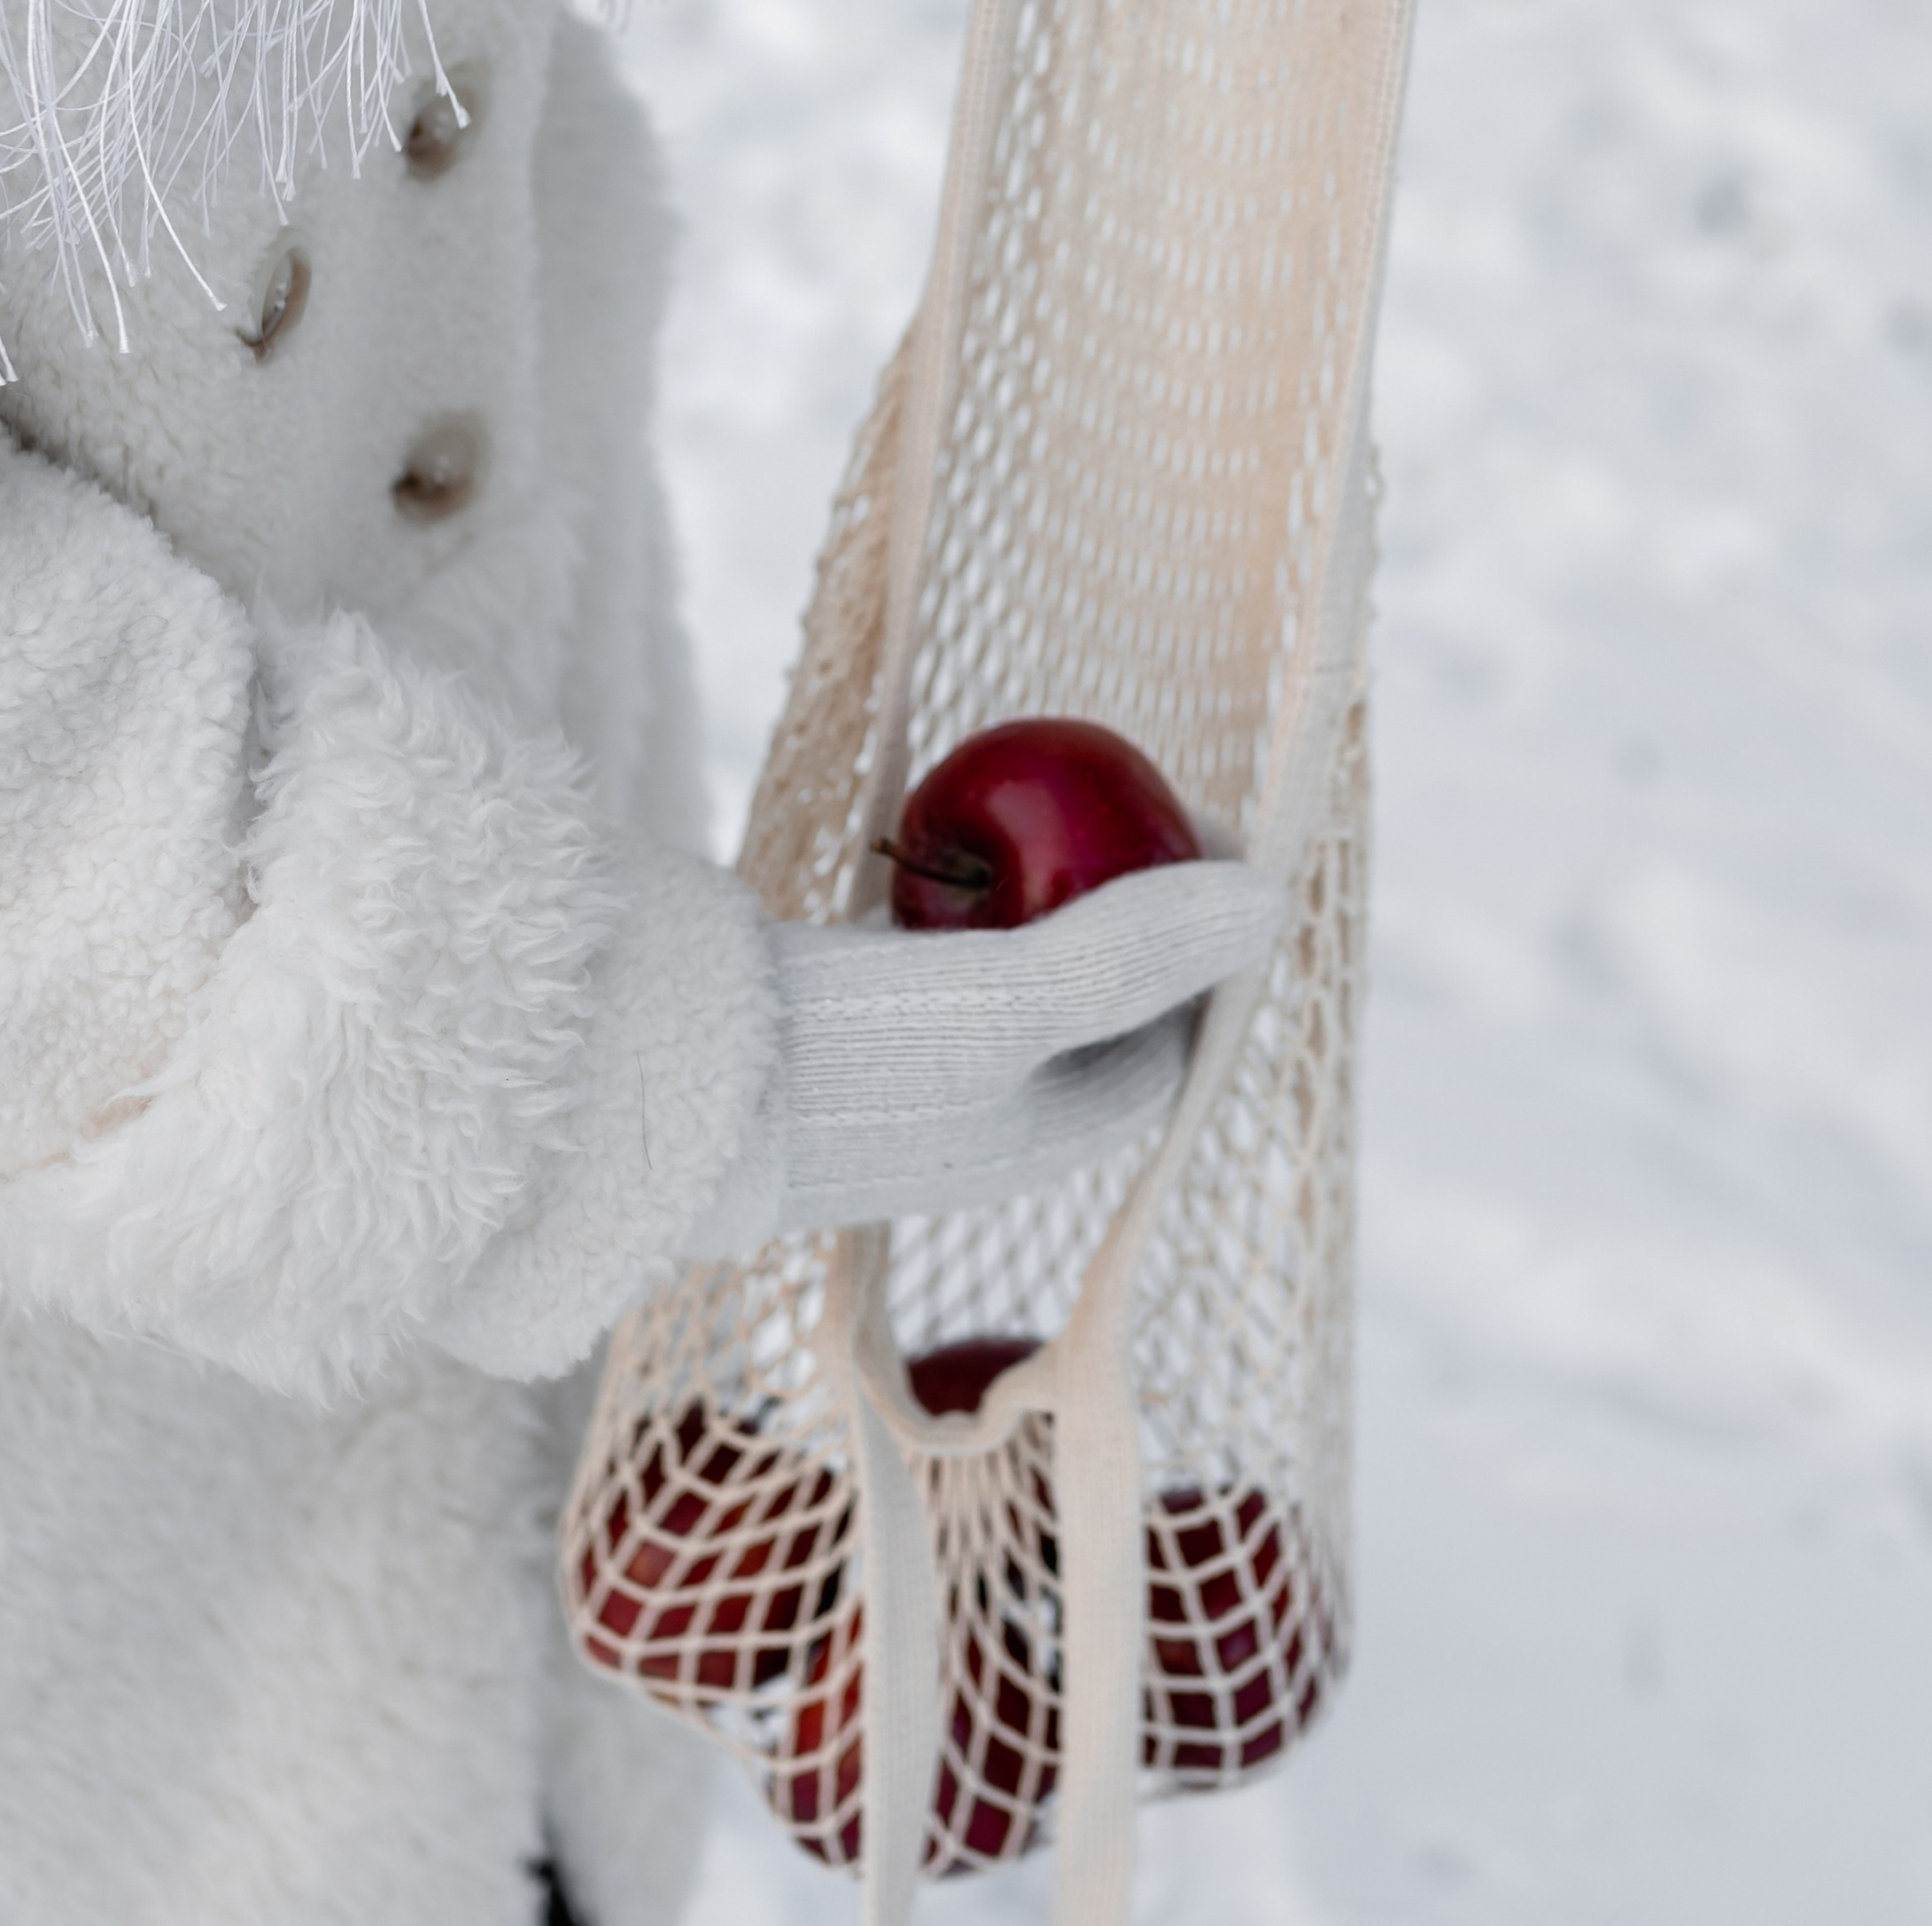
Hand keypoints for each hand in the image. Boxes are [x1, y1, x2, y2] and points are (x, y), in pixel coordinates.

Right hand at [686, 856, 1284, 1254]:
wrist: (658, 1094)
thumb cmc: (849, 1063)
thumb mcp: (1007, 1000)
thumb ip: (1136, 950)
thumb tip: (1274, 900)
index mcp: (1059, 1134)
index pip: (1174, 1029)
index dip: (1204, 932)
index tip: (1203, 824)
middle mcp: (1001, 1122)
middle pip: (1102, 997)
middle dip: (1126, 904)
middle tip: (1129, 797)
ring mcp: (924, 1087)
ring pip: (1020, 977)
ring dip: (1042, 901)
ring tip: (1047, 810)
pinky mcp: (853, 1044)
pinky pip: (942, 966)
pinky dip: (960, 909)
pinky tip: (937, 849)